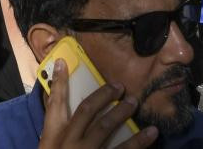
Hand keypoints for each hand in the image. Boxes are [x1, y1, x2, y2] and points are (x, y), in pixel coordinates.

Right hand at [38, 60, 157, 148]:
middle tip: (119, 86)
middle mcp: (69, 144)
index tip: (63, 61)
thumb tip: (62, 109)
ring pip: (104, 129)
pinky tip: (152, 135)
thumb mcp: (50, 148)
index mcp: (53, 138)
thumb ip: (57, 130)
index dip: (59, 82)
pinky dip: (138, 143)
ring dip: (121, 113)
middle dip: (102, 96)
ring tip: (135, 103)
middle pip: (86, 112)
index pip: (55, 105)